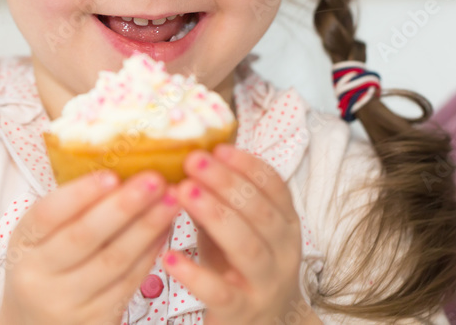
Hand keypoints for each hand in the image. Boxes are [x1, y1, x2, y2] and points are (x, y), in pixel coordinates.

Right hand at [0, 169, 181, 324]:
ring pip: (114, 261)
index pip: (47, 215)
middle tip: (156, 179)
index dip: (79, 194)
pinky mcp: (96, 321)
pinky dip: (150, 253)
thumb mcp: (41, 236)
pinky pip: (129, 282)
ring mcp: (67, 303)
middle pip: (85, 237)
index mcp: (22, 244)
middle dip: (124, 206)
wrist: (36, 322)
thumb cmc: (46, 264)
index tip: (112, 174)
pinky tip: (165, 229)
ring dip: (148, 227)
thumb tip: (119, 163)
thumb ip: (70, 207)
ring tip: (172, 199)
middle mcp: (38, 276)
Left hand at [160, 144, 312, 324]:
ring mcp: (265, 283)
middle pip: (260, 211)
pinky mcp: (242, 312)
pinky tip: (169, 256)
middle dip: (227, 182)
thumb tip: (186, 160)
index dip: (247, 165)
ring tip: (184, 192)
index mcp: (285, 224)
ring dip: (216, 215)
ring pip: (247, 246)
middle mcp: (283, 252)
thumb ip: (219, 200)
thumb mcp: (236, 230)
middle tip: (194, 161)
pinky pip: (220, 292)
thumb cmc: (241, 267)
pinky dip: (195, 274)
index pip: (274, 187)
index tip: (218, 147)